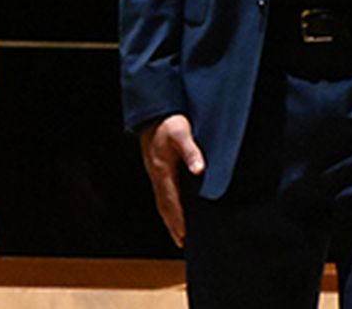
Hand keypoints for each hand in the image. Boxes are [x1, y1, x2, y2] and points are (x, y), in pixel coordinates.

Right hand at [137, 114, 203, 246]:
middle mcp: (156, 174)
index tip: (184, 235)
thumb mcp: (181, 132)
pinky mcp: (156, 167)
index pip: (170, 201)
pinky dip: (168, 205)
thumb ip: (191, 150)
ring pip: (161, 200)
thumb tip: (199, 170)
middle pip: (164, 205)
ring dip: (169, 217)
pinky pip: (162, 192)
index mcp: (162, 169)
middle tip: (181, 242)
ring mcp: (154, 171)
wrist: (151, 109)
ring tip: (177, 233)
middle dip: (172, 224)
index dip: (178, 219)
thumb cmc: (167, 120)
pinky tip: (174, 207)